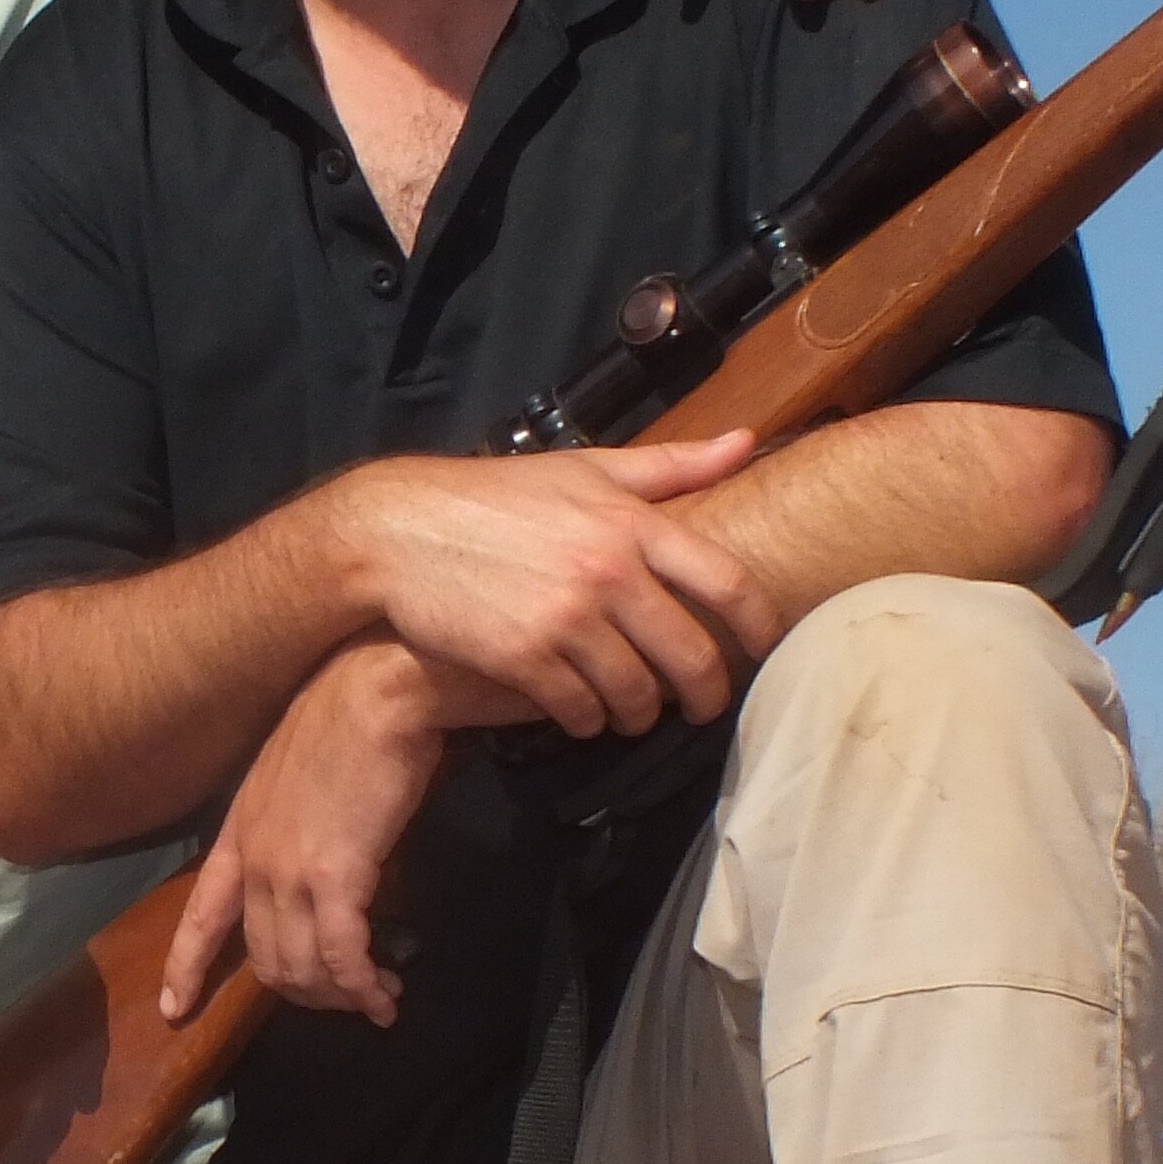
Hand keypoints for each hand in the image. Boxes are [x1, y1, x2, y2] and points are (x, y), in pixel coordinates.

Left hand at [162, 643, 459, 1024]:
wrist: (379, 689)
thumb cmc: (351, 717)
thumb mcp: (298, 774)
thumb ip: (296, 820)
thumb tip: (325, 855)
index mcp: (240, 830)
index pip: (201, 912)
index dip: (187, 965)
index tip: (175, 1009)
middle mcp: (255, 858)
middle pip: (263, 957)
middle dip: (304, 991)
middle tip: (346, 997)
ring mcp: (289, 870)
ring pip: (300, 967)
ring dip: (339, 994)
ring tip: (375, 998)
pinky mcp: (337, 878)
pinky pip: (343, 957)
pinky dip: (363, 986)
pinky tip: (385, 999)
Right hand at [319, 433, 779, 736]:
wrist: (400, 530)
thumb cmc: (495, 495)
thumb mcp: (585, 467)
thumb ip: (671, 464)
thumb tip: (748, 443)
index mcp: (632, 523)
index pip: (727, 583)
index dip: (759, 627)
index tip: (763, 649)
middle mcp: (608, 572)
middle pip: (690, 656)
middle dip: (705, 693)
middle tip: (703, 706)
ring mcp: (566, 620)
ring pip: (636, 694)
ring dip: (641, 712)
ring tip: (633, 710)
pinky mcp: (524, 659)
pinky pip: (581, 711)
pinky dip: (589, 720)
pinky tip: (583, 710)